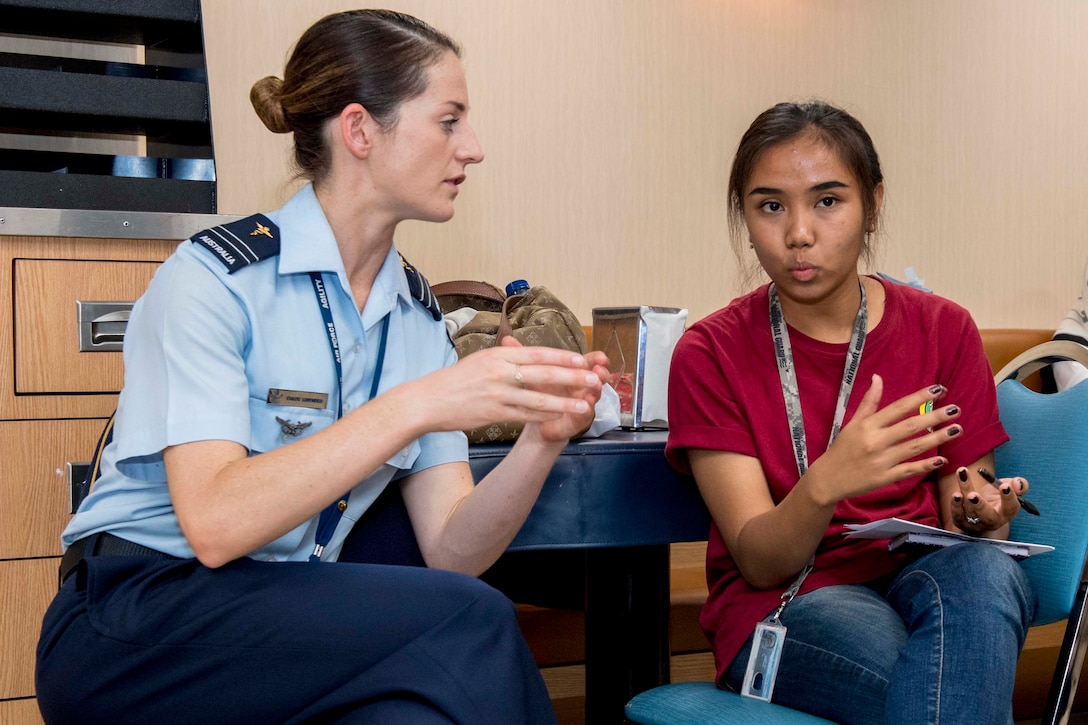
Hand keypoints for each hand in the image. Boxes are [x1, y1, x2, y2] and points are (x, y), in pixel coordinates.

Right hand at [406, 338, 607, 441]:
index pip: (537, 353)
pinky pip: (525, 415)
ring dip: (565, 401)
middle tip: (593, 379)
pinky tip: (559, 419)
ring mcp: (498, 392)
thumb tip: (525, 356)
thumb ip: (504, 359)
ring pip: (538, 397)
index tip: (582, 360)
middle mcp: (500, 370)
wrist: (427, 400)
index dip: (563, 357)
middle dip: (572, 377)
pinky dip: (544, 417)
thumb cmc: (454, 381)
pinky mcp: (493, 412)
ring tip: (584, 404)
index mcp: (499, 355)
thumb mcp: (480, 361)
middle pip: (544, 373)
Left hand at [501, 337, 610, 442]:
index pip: (588, 362)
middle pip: (596, 378)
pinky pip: (583, 415)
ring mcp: (581, 403)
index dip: (596, 359)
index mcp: (573, 372)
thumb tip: (506, 339)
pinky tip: (586, 405)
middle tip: (600, 370)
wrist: (533, 419)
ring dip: (596, 391)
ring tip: (595, 387)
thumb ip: (523, 356)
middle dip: (600, 373)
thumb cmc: (536, 392)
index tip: (601, 356)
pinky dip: (586, 410)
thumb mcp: (530, 372)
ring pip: (593, 396)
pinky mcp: (576, 419)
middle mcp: (581, 386)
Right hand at [808, 375, 961, 504]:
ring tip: (956, 429)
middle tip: (956, 409)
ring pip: (914, 447)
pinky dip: (926, 465)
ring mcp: (881, 460)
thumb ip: (868, 402)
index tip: (938, 389)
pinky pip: (910, 470)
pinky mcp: (885, 478)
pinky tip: (942, 459)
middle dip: (935, 416)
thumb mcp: (852, 424)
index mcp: (867, 426)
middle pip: (910, 426)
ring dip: (937, 438)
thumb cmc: (842, 449)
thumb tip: (878, 378)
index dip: (919, 397)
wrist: (828, 479)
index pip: (898, 408)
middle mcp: (875, 441)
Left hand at [950, 467, 1028, 532]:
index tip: (1004, 486)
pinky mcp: (961, 522)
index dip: (1008, 497)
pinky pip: (957, 515)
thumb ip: (1018, 484)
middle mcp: (992, 521)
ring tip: (961, 481)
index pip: (1010, 507)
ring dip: (964, 495)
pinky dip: (955, 504)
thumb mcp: (1008, 488)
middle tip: (973, 495)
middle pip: (988, 517)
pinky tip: (955, 494)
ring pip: (970, 511)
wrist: (979, 511)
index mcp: (1007, 512)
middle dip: (980, 505)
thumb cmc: (996, 498)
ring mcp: (975, 523)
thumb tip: (1018, 484)